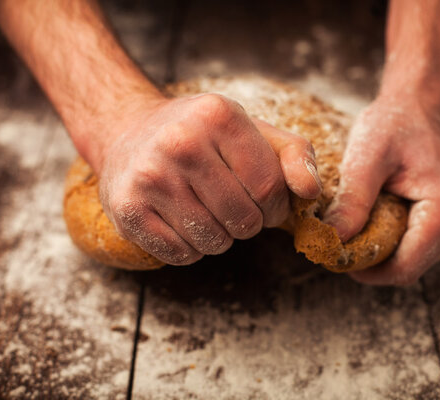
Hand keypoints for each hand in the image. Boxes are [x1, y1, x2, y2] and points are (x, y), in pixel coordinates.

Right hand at [94, 93, 321, 264]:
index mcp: (217, 116)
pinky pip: (181, 255)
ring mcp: (149, 177)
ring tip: (207, 211)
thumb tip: (311, 190)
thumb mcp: (252, 130)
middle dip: (249, 223)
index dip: (276, 207)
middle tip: (234, 207)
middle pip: (244, 219)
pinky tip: (181, 221)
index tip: (267, 204)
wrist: (128, 134)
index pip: (269, 188)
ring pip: (214, 242)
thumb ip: (294, 155)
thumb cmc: (202, 136)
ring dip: (220, 237)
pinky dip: (190, 248)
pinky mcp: (128, 209)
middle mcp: (180, 143)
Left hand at [324, 95, 439, 285]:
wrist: (413, 107)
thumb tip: (332, 240)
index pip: (404, 268)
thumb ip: (352, 200)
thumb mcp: (366, 158)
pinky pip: (412, 247)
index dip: (365, 269)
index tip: (331, 255)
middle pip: (406, 268)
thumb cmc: (392, 125)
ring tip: (348, 230)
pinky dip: (386, 242)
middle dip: (368, 262)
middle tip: (333, 244)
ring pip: (409, 261)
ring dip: (376, 253)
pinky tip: (366, 223)